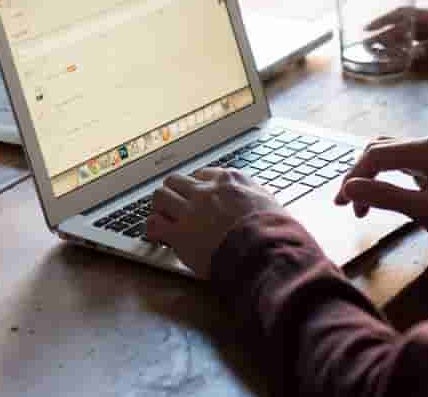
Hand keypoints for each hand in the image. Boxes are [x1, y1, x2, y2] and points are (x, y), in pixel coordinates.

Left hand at [146, 168, 281, 276]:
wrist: (265, 252)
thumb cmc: (274, 231)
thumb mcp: (271, 202)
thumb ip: (256, 196)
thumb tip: (256, 199)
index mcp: (230, 181)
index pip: (203, 174)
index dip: (198, 187)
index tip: (198, 197)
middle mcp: (207, 191)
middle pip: (176, 180)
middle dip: (174, 193)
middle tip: (176, 206)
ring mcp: (191, 211)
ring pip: (160, 196)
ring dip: (161, 207)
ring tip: (164, 218)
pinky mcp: (180, 234)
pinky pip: (153, 224)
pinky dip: (153, 229)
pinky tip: (158, 236)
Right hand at [334, 137, 427, 247]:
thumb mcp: (424, 210)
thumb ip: (385, 197)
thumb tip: (348, 189)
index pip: (377, 154)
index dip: (355, 177)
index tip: (342, 203)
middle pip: (379, 150)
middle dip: (359, 176)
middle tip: (347, 205)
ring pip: (388, 155)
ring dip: (370, 176)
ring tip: (361, 204)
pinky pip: (400, 163)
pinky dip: (384, 178)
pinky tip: (380, 195)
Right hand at [366, 7, 427, 64]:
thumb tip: (410, 52)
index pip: (404, 16)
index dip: (384, 22)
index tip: (367, 31)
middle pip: (407, 20)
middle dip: (386, 28)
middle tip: (368, 40)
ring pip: (416, 27)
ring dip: (398, 34)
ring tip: (383, 45)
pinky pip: (427, 32)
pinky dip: (413, 39)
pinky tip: (410, 47)